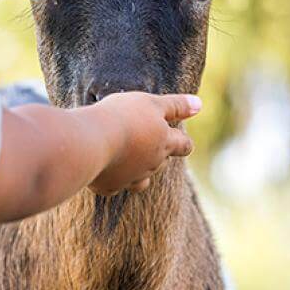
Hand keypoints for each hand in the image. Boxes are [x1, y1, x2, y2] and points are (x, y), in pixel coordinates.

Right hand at [86, 92, 200, 193]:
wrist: (91, 142)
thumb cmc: (122, 118)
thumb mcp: (151, 104)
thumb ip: (176, 105)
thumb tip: (199, 104)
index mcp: (164, 143)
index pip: (184, 145)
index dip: (183, 142)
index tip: (180, 138)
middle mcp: (151, 165)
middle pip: (162, 162)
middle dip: (158, 154)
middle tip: (146, 141)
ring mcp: (131, 178)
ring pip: (141, 179)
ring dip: (139, 170)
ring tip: (128, 159)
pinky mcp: (109, 186)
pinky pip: (115, 185)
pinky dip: (113, 178)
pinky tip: (104, 170)